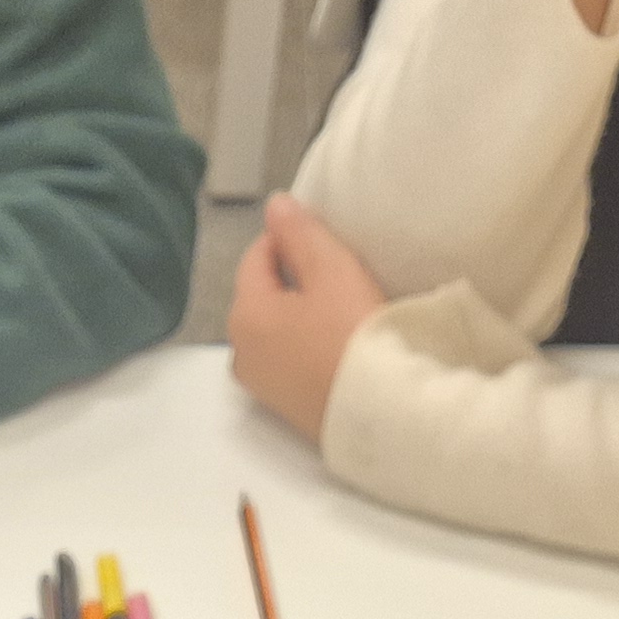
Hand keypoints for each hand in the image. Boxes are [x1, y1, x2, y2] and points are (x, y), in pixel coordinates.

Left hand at [226, 197, 387, 449]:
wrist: (378, 412)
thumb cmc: (354, 338)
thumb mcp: (331, 270)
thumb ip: (300, 233)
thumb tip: (275, 206)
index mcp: (244, 315)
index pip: (256, 256)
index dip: (289, 239)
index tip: (325, 241)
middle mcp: (240, 352)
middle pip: (262, 294)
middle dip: (293, 278)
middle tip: (339, 276)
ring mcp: (260, 383)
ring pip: (275, 328)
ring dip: (299, 312)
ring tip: (340, 309)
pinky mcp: (283, 405)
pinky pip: (287, 357)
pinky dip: (304, 343)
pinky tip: (335, 342)